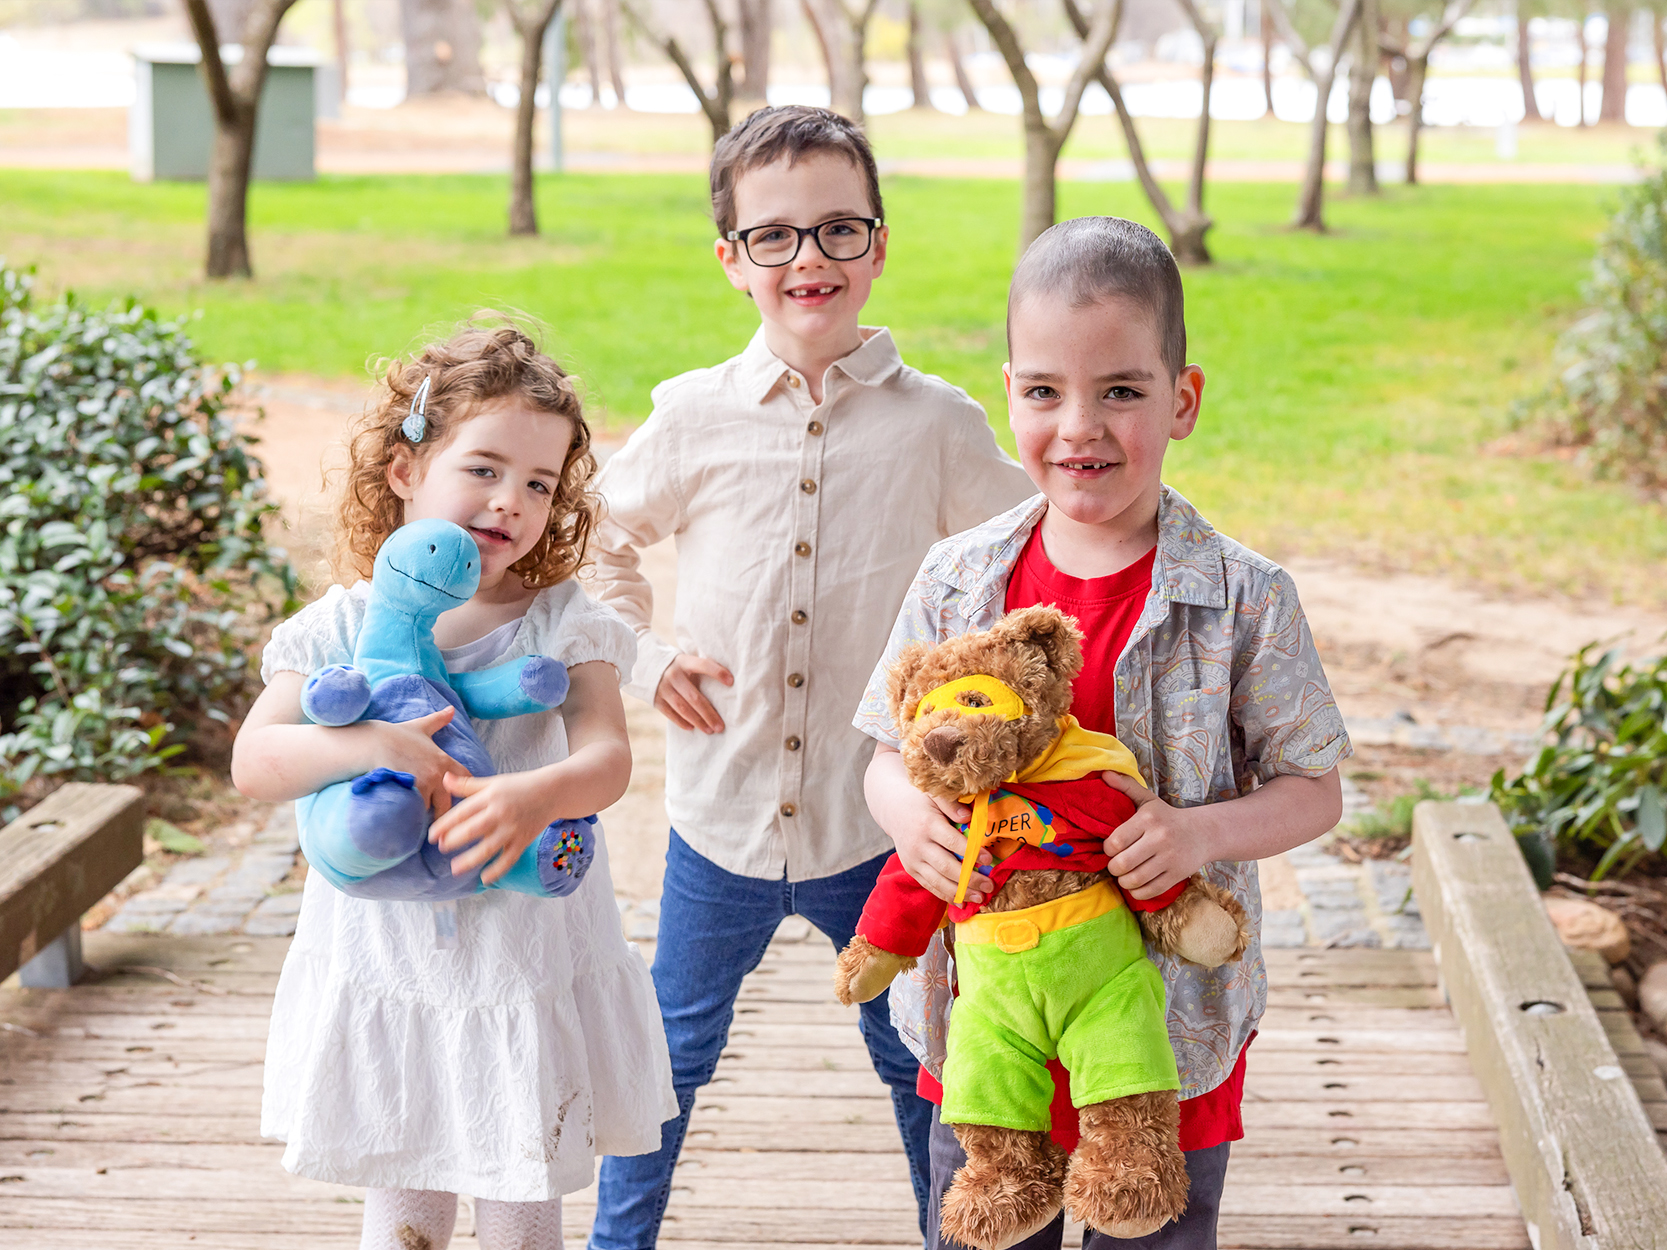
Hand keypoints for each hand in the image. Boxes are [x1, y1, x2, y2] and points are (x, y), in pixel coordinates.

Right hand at [371, 707, 469, 815]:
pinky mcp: (411, 794)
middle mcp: (439, 774)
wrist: (372, 743)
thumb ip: (438, 720)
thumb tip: (451, 709)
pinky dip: (414, 818)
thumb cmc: (394, 735)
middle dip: (445, 811)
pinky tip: (410, 823)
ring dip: (428, 816)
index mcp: (445, 760)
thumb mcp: (420, 726)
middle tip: (441, 821)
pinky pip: (417, 813)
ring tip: (426, 826)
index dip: (463, 790)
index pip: (466, 780)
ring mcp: (426, 785)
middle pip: (451, 802)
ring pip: (433, 810)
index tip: (457, 796)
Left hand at [429, 770, 553, 883]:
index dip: (445, 824)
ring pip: (489, 847)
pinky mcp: (523, 841)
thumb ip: (467, 784)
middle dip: (455, 840)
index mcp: (490, 797)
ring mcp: (512, 829)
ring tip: (455, 869)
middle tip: (441, 848)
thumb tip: (443, 778)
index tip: (432, 836)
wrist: (552, 792)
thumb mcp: (493, 782)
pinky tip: (484, 879)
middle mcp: (500, 813)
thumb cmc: (519, 786)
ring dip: (471, 859)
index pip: (463, 812)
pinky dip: (497, 870)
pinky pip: (508, 858)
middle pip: (473, 830)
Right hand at [654, 652, 732, 733]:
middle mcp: (673, 675)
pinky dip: (681, 722)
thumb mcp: (688, 663)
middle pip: (694, 697)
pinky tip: (692, 728)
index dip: (717, 672)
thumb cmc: (680, 668)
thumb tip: (726, 689)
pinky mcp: (656, 699)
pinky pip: (670, 713)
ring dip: (697, 721)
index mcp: (684, 662)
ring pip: (682, 708)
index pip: (703, 665)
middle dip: (709, 714)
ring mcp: (663, 688)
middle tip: (720, 726)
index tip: (731, 681)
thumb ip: (702, 672)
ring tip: (710, 730)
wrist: (649, 666)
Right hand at [866, 748, 992, 904]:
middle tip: (989, 885)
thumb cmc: (922, 801)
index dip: (970, 852)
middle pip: (945, 866)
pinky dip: (946, 895)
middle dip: (969, 879)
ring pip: (937, 881)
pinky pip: (929, 885)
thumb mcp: (935, 794)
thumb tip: (968, 817)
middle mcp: (918, 845)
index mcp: (927, 824)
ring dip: (960, 892)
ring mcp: (913, 860)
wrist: (893, 809)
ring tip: (980, 898)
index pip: (951, 841)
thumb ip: (951, 804)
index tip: (989, 860)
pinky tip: (962, 901)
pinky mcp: (911, 869)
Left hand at [1100, 771, 1216, 899]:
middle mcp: (1160, 838)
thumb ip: (1125, 787)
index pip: (1115, 841)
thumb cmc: (1166, 817)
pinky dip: (1138, 892)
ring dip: (1124, 881)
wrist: (1202, 833)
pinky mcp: (1178, 875)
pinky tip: (1137, 884)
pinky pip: (1150, 891)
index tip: (1111, 848)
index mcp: (1148, 819)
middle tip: (1116, 864)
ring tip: (1125, 875)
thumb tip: (1105, 773)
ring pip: (1134, 880)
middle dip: (1114, 867)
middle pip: (1122, 863)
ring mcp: (1170, 859)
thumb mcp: (1148, 800)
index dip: (1107, 849)